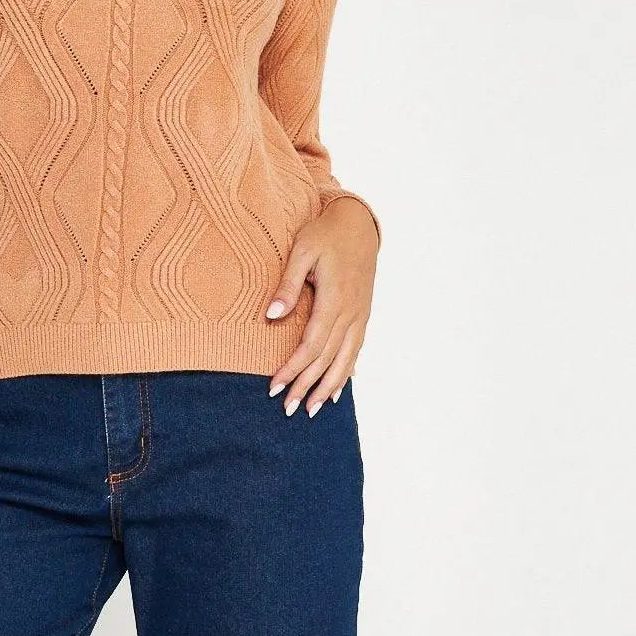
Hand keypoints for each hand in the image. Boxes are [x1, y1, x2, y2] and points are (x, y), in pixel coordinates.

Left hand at [264, 196, 377, 414]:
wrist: (358, 224)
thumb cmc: (325, 234)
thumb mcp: (301, 251)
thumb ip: (287, 285)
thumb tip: (271, 316)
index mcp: (334, 299)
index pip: (311, 345)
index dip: (293, 369)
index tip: (274, 387)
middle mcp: (351, 313)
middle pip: (327, 359)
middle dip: (307, 386)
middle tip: (288, 409)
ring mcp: (361, 315)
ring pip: (345, 360)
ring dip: (328, 387)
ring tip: (312, 410)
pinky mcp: (364, 315)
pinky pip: (356, 351)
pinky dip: (346, 373)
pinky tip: (337, 390)